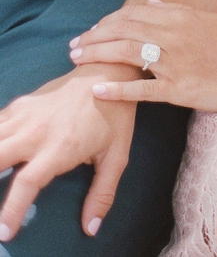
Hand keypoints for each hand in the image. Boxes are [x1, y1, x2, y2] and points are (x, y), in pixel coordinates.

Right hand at [0, 66, 136, 242]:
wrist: (107, 71)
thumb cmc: (114, 115)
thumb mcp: (116, 155)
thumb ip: (103, 193)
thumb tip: (91, 229)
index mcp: (60, 147)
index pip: (27, 182)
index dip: (11, 209)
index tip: (3, 233)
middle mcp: (37, 131)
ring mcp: (25, 115)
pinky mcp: (20, 104)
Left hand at [70, 1, 216, 111]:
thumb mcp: (208, 19)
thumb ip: (178, 11)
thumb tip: (151, 4)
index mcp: (181, 17)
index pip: (133, 14)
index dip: (107, 22)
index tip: (92, 30)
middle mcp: (175, 36)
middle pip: (123, 31)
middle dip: (94, 37)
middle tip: (73, 47)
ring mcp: (177, 63)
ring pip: (128, 54)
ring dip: (98, 55)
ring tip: (76, 61)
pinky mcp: (181, 89)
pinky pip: (144, 90)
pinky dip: (118, 89)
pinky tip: (98, 89)